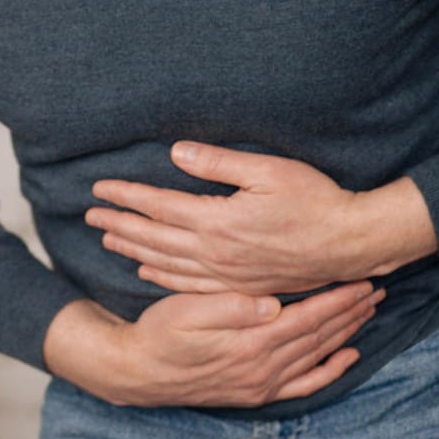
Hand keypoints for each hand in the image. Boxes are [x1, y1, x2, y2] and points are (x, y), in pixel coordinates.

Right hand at [43, 282, 383, 407]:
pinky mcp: (257, 393)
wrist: (140, 373)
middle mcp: (262, 368)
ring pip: (317, 356)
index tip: (361, 279)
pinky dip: (330, 370)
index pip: (306, 318)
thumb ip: (230, 307)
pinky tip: (348, 355)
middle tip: (376, 289)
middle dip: (350, 312)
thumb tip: (271, 302)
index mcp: (249, 343)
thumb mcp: (185, 310)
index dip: (336, 299)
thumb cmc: (159, 333)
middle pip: (320, 337)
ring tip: (368, 311)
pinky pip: (305, 385)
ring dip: (346, 333)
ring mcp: (262, 384)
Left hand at [87, 143, 436, 295]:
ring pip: (166, 263)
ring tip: (107, 241)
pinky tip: (148, 272)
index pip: (158, 206)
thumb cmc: (314, 199)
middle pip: (154, 237)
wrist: (350, 243)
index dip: (126, 196)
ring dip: (134, 251)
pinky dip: (163, 278)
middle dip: (118, 224)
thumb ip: (217, 163)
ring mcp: (228, 274)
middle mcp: (216, 252)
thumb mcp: (267, 170)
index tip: (98, 188)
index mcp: (218, 220)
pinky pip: (190, 286)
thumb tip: (174, 153)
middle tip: (89, 216)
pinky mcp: (241, 286)